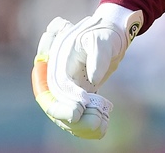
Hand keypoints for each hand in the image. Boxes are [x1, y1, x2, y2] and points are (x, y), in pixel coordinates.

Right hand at [31, 4, 143, 138]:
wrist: (110, 36)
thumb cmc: (104, 35)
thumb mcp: (102, 40)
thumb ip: (97, 57)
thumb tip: (93, 79)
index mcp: (57, 62)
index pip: (54, 89)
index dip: (63, 103)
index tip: (80, 109)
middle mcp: (57, 78)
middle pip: (56, 106)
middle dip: (73, 119)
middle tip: (95, 122)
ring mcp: (65, 90)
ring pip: (66, 116)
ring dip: (82, 126)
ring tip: (102, 126)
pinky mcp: (76, 98)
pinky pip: (77, 117)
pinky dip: (87, 126)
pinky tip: (102, 128)